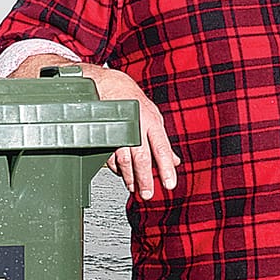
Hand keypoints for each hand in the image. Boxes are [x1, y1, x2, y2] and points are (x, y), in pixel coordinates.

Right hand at [89, 66, 179, 200]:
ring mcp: (119, 130)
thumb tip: (175, 161)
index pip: (162, 149)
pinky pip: (109, 156)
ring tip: (134, 187)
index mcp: (152, 123)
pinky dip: (116, 168)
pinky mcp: (104, 134)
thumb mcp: (154, 118)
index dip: (166, 168)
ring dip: (129, 177)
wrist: (108, 85)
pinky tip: (121, 174)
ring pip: (124, 159)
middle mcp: (136, 126)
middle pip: (141, 158)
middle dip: (145, 179)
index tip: (169, 185)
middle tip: (147, 194)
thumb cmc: (134, 102)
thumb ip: (163, 142)